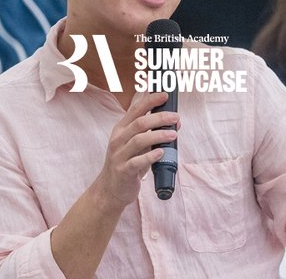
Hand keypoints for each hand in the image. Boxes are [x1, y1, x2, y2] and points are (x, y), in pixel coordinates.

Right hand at [93, 92, 178, 210]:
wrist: (110, 190)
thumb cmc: (127, 163)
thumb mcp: (136, 146)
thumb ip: (151, 132)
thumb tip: (174, 122)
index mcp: (121, 130)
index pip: (135, 110)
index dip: (150, 101)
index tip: (164, 95)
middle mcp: (118, 140)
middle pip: (139, 123)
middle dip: (159, 118)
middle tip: (175, 117)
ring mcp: (119, 155)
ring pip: (139, 140)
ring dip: (158, 135)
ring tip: (173, 135)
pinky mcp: (123, 171)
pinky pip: (137, 161)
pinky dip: (150, 156)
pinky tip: (161, 152)